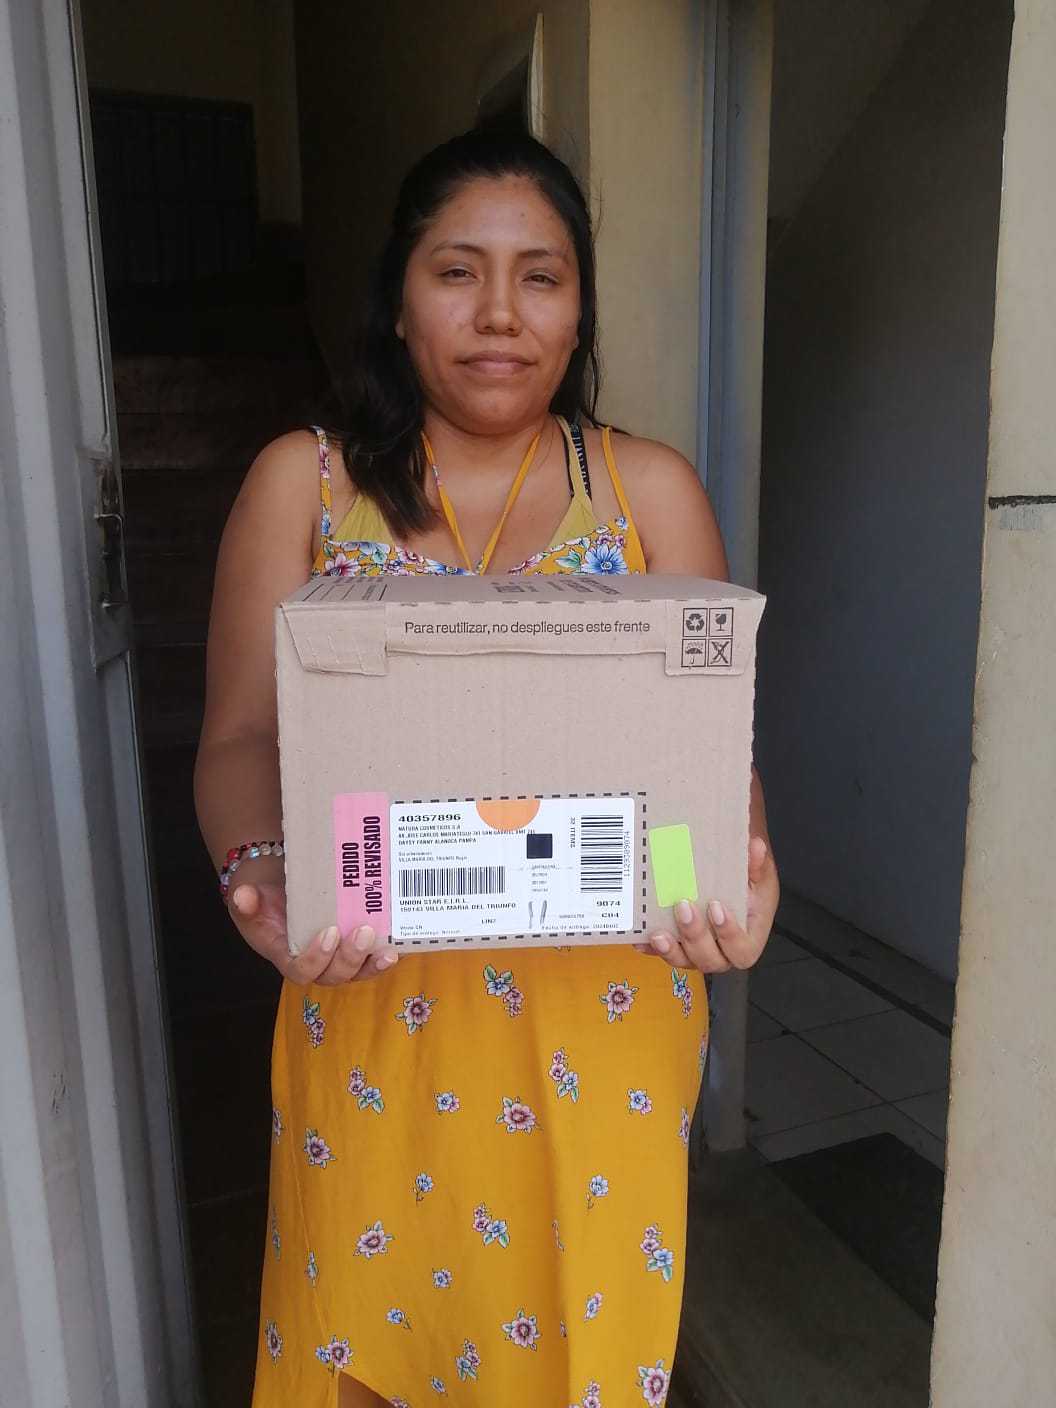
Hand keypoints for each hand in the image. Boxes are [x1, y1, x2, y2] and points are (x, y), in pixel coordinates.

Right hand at [229, 881, 399, 984]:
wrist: (279, 891)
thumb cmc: (264, 902)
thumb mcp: (250, 900)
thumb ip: (246, 901)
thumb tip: (243, 896)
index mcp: (289, 957)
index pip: (302, 970)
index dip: (316, 958)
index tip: (328, 933)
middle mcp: (317, 963)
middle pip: (335, 975)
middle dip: (351, 959)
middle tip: (362, 933)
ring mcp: (338, 958)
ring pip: (358, 971)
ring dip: (374, 964)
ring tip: (389, 951)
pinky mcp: (355, 948)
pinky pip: (372, 959)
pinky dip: (386, 955)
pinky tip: (400, 945)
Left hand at [636, 836, 777, 972]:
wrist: (732, 877)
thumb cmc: (748, 879)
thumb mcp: (757, 870)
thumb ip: (757, 864)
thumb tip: (756, 847)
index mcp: (748, 936)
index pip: (742, 949)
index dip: (730, 935)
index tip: (716, 907)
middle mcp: (722, 950)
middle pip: (710, 960)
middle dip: (695, 936)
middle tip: (683, 907)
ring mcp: (698, 950)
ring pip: (684, 960)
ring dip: (670, 950)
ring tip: (658, 934)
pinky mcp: (677, 946)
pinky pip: (662, 953)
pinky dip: (650, 947)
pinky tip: (640, 938)